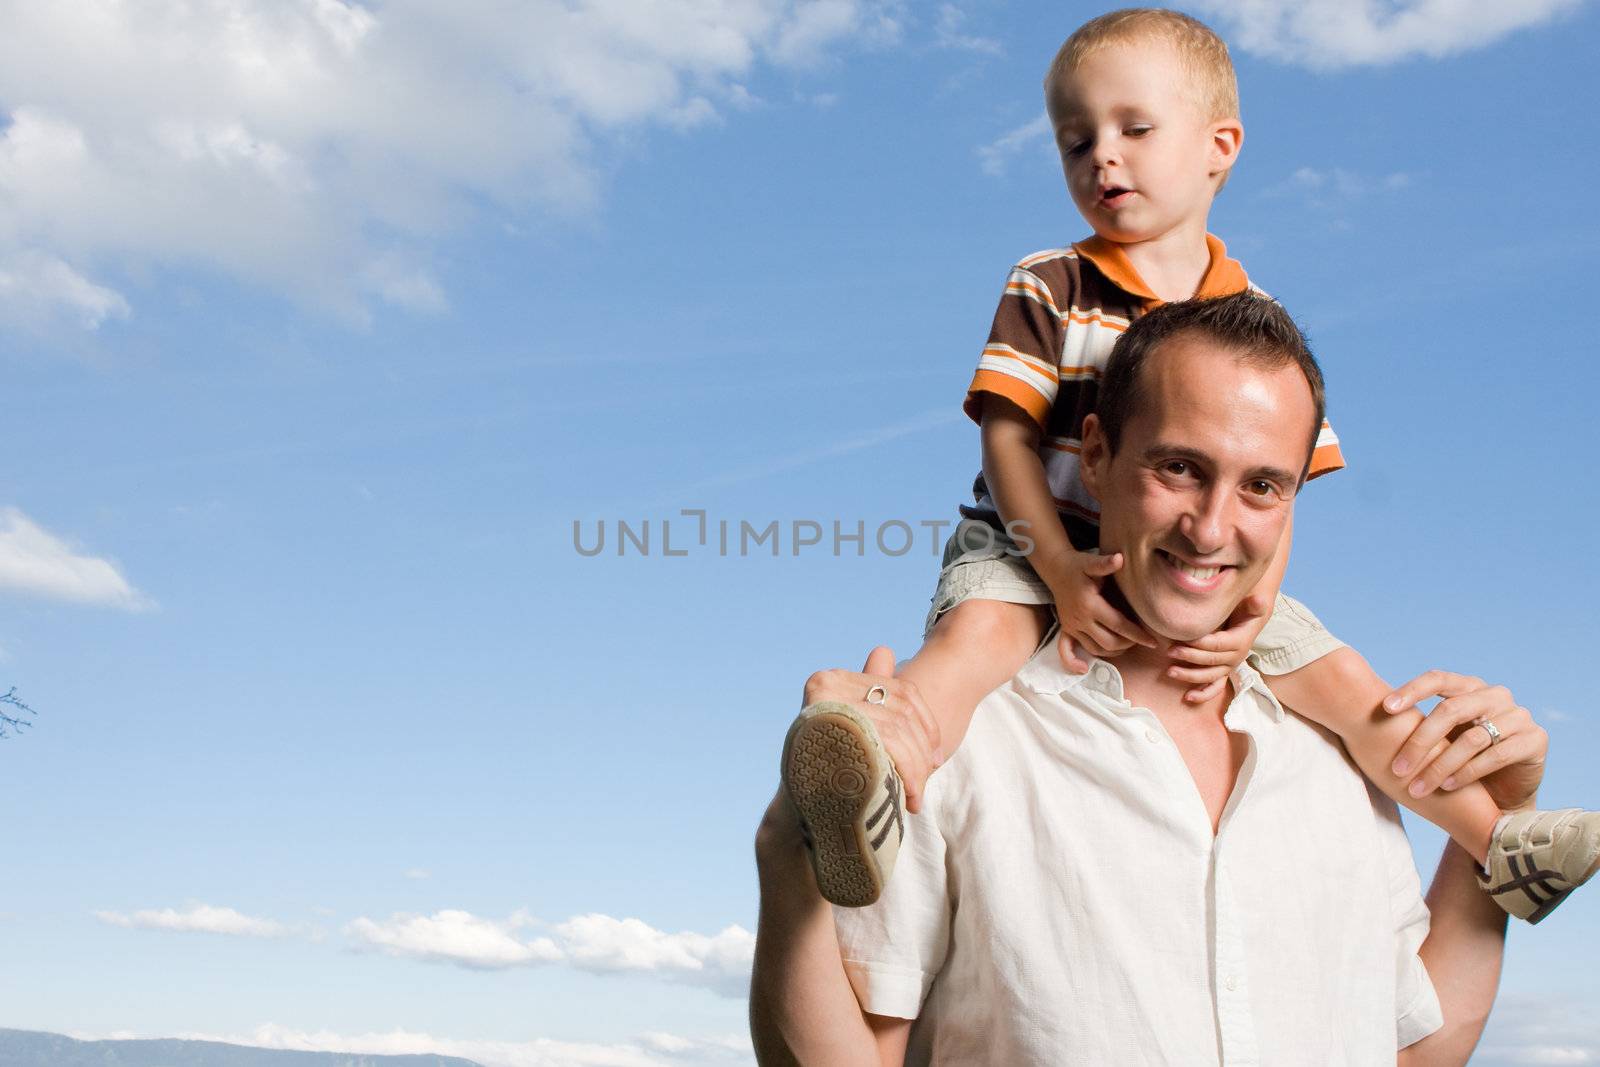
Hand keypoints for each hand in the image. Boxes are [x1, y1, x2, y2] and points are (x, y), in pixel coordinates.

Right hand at [801, 647, 942, 813]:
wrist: (798, 812)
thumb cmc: (827, 770)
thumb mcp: (852, 727)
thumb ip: (869, 693)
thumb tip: (883, 650)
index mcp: (830, 680)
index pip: (901, 690)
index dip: (926, 724)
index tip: (934, 755)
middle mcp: (827, 686)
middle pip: (901, 711)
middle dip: (921, 752)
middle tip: (926, 783)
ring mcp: (828, 705)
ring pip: (898, 730)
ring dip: (916, 768)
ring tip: (917, 797)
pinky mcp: (835, 730)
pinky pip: (888, 744)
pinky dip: (907, 771)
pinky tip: (910, 794)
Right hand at [1050, 550, 1154, 673]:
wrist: (1056, 568)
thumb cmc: (1078, 565)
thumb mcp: (1091, 562)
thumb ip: (1105, 563)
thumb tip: (1121, 558)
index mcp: (1090, 605)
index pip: (1119, 625)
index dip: (1138, 635)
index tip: (1153, 642)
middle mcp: (1080, 619)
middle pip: (1109, 642)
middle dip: (1128, 644)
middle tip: (1142, 640)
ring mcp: (1071, 626)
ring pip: (1095, 649)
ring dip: (1113, 651)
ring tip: (1127, 645)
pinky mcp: (1066, 629)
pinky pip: (1068, 651)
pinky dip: (1074, 663)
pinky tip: (1084, 669)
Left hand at [1164, 592, 1271, 703]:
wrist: (1247, 624)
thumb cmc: (1244, 612)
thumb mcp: (1251, 607)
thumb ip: (1254, 604)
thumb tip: (1258, 599)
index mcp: (1240, 642)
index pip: (1219, 644)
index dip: (1202, 643)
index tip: (1185, 639)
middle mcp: (1235, 658)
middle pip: (1211, 660)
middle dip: (1190, 656)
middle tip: (1170, 651)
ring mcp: (1228, 668)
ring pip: (1209, 676)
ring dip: (1190, 675)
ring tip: (1170, 671)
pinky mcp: (1222, 674)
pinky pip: (1214, 688)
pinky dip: (1202, 694)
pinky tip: (1188, 697)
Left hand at [1383, 670, 1547, 810]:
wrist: (1502, 793)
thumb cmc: (1460, 760)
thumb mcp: (1439, 738)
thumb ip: (1415, 721)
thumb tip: (1362, 711)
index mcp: (1469, 686)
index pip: (1438, 679)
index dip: (1411, 690)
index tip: (1385, 709)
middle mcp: (1495, 695)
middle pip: (1451, 710)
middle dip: (1420, 741)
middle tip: (1396, 768)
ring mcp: (1518, 716)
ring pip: (1472, 737)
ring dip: (1440, 765)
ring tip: (1418, 786)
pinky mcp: (1535, 740)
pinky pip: (1496, 755)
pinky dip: (1467, 773)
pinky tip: (1446, 787)